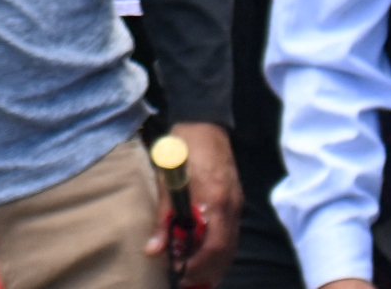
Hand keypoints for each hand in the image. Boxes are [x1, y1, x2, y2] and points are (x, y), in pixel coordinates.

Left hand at [147, 122, 240, 288]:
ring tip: (193, 272)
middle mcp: (230, 204)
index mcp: (215, 199)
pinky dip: (219, 250)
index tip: (180, 272)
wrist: (203, 119)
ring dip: (214, 264)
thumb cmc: (183, 147)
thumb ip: (163, 218)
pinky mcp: (234, 199)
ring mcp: (235, 202)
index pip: (214, 245)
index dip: (198, 264)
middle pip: (226, 252)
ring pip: (231, 246)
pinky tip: (203, 253)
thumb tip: (155, 249)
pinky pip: (231, 234)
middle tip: (185, 279)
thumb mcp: (167, 182)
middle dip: (206, 270)